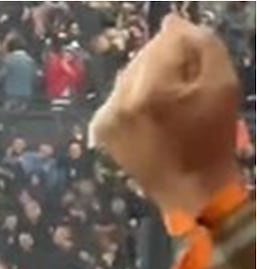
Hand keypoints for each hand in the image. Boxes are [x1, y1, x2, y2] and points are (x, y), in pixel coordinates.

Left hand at [90, 14, 240, 215]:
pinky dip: (135, 96)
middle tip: (186, 83)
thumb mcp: (223, 85)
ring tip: (172, 99)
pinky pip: (119, 96)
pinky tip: (154, 113)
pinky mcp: (102, 129)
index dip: (184, 42)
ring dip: (149, 77)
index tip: (196, 60)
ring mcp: (107, 116)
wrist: (191, 188)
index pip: (164, 41)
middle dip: (166, 61)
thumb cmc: (213, 137)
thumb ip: (202, 45)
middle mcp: (120, 100)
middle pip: (144, 57)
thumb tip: (173, 23)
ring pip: (130, 75)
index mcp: (151, 89)